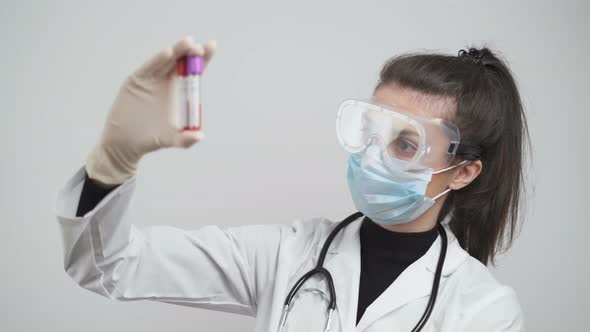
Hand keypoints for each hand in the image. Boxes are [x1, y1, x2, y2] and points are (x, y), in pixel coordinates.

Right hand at [85, 36, 216, 184]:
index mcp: (178, 90)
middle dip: (190, 51)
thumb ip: (185, 139)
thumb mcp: (170, 139)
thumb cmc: (150, 139)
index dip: (203, 59)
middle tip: (200, 46)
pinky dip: (158, 60)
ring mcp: (150, 79)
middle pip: (180, 60)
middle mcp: (165, 81)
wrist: (125, 143)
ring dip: (177, 51)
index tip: (212, 46)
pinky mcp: (136, 81)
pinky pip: (149, 68)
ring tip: (188, 43)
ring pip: (165, 60)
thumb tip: (200, 136)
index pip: (193, 70)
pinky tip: (168, 53)